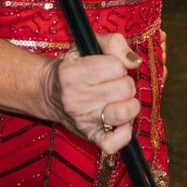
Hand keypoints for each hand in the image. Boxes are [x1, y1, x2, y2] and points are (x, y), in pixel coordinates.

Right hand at [39, 31, 142, 155]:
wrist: (51, 93)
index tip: (108, 68)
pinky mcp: (91, 137)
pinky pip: (115, 142)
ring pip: (125, 113)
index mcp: (72, 72)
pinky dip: (124, 133)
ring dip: (128, 105)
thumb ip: (114, 43)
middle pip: (125, 89)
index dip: (118, 65)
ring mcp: (83, 120)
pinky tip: (120, 122)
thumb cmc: (74, 66)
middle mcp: (75, 98)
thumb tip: (135, 62)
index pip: (117, 66)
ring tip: (118, 100)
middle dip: (124, 83)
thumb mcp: (87, 45)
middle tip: (112, 84)